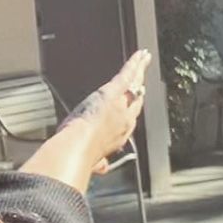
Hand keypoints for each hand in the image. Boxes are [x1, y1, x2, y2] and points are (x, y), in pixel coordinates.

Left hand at [62, 50, 152, 174]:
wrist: (78, 149)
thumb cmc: (81, 156)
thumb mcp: (94, 161)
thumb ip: (99, 163)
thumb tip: (102, 168)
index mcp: (120, 137)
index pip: (129, 120)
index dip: (132, 110)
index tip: (133, 103)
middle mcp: (126, 120)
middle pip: (136, 100)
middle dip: (139, 89)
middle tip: (141, 79)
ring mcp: (121, 104)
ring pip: (134, 84)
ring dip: (139, 71)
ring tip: (144, 60)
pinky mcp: (113, 92)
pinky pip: (127, 74)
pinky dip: (135, 63)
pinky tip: (141, 55)